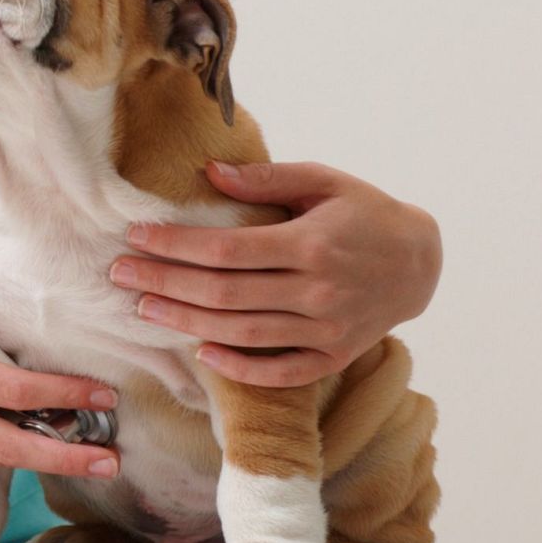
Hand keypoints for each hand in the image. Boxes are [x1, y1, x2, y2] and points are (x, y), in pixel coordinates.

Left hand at [111, 161, 441, 387]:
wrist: (421, 262)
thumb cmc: (365, 213)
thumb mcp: (324, 181)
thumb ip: (267, 179)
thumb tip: (210, 172)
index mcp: (310, 244)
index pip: (226, 250)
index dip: (176, 246)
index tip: (136, 237)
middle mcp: (317, 290)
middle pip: (225, 294)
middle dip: (165, 284)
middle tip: (120, 276)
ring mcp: (326, 329)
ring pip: (244, 333)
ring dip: (188, 323)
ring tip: (145, 310)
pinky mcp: (334, 356)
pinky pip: (281, 370)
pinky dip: (241, 367)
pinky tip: (202, 353)